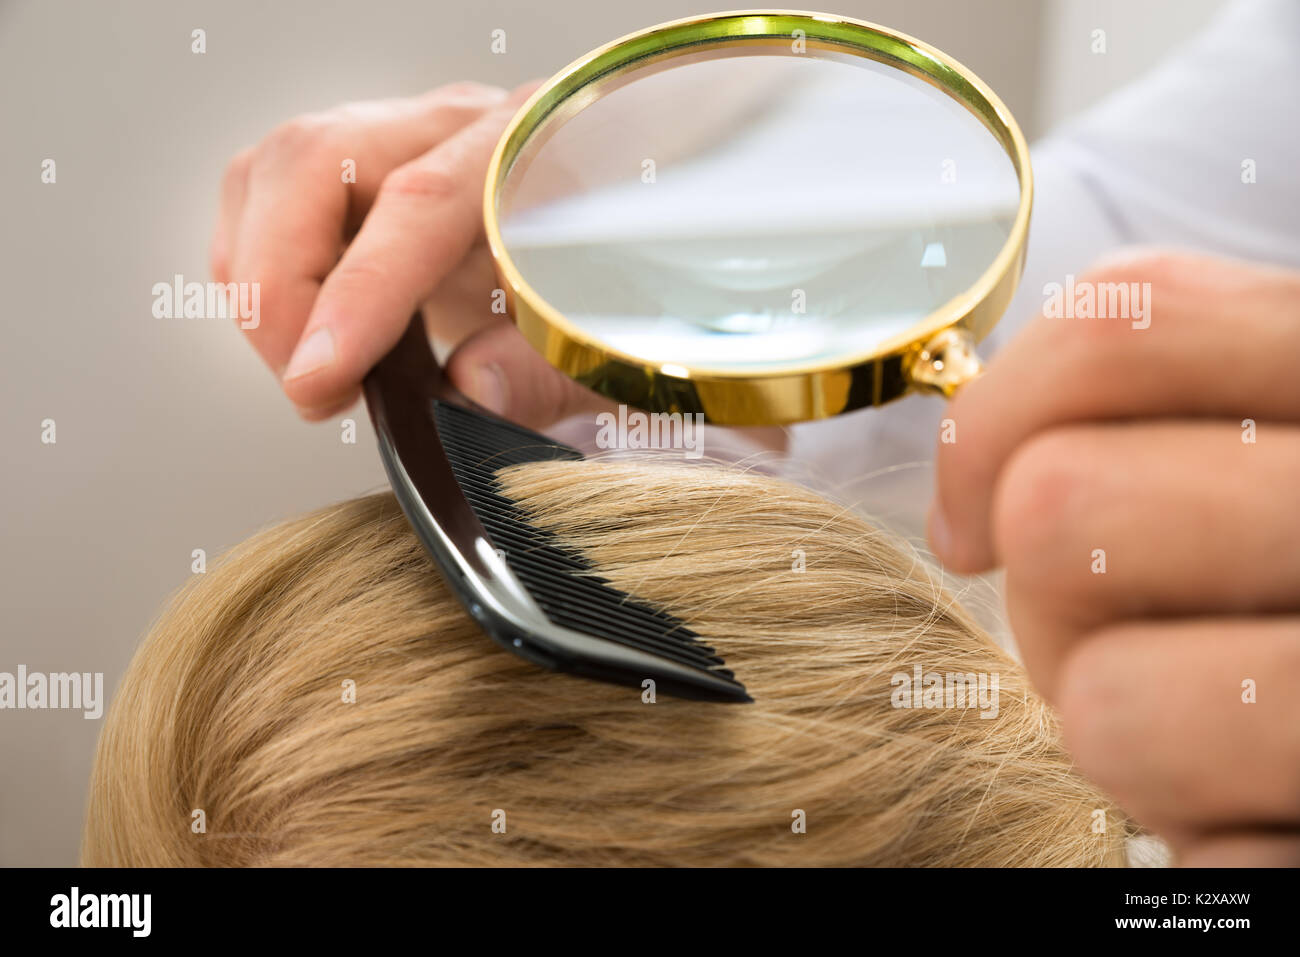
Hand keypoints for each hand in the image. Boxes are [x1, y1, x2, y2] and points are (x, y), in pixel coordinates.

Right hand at [211, 81, 605, 425]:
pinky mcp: (354, 170)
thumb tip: (471, 394)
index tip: (318, 377)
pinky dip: (258, 275)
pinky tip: (308, 333)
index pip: (421, 201)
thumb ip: (545, 372)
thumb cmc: (610, 296)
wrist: (618, 260)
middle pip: (316, 159)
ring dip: (261, 283)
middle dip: (279, 286)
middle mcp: (455, 127)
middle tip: (310, 384)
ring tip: (314, 368)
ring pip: (273, 174)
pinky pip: (264, 197)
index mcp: (531, 152)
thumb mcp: (601, 348)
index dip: (359, 294)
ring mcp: (397, 139)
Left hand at [929, 250, 1299, 865]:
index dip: (992, 422)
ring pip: (1107, 703)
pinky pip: (1205, 860)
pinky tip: (1256, 808)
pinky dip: (1201, 845)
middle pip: (1062, 511)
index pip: (1123, 322)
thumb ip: (1174, 415)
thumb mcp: (1278, 445)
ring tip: (1202, 730)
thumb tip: (983, 476)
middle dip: (1048, 601)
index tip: (967, 522)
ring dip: (1120, 731)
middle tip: (1122, 638)